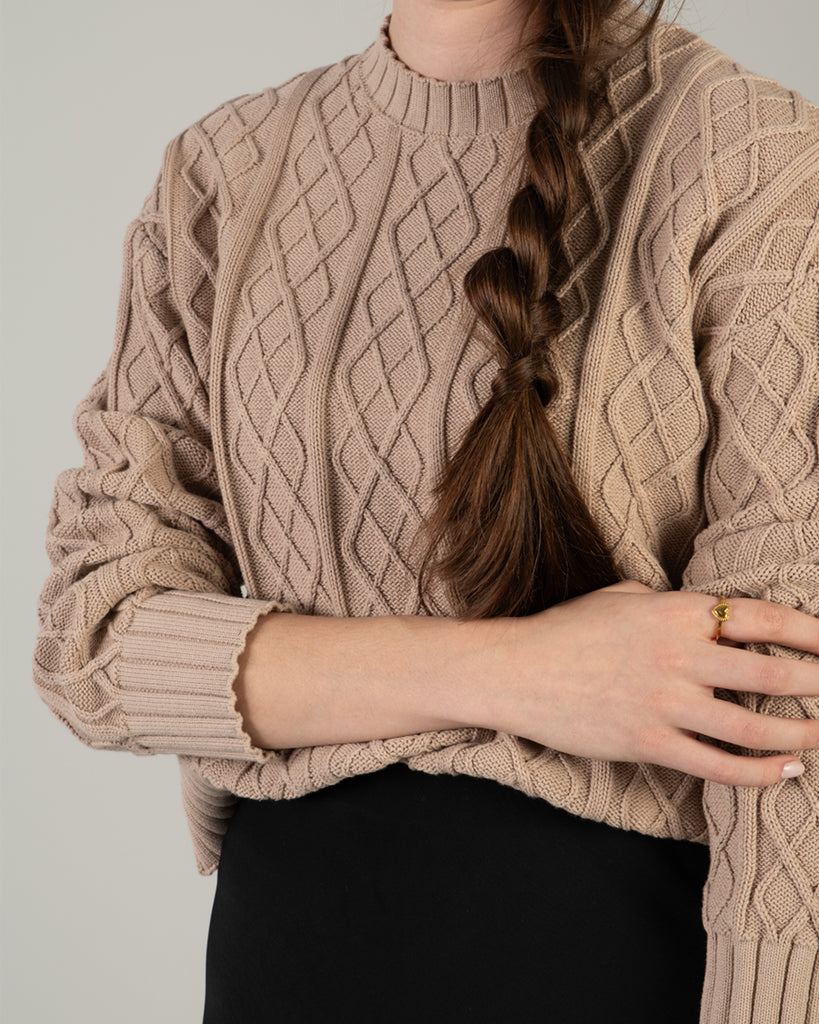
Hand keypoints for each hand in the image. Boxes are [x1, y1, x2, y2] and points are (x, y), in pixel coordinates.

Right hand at [476, 581, 818, 786]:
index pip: (761, 618)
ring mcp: (663, 702)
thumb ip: (672, 605)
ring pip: (752, 727)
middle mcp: (677, 656)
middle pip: (770, 673)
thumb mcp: (622, 597)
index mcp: (674, 612)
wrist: (517, 670)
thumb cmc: (567, 628)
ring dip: (800, 734)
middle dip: (818, 683)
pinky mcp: (647, 741)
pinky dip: (759, 773)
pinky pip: (717, 765)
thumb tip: (708, 618)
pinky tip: (786, 771)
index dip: (812, 631)